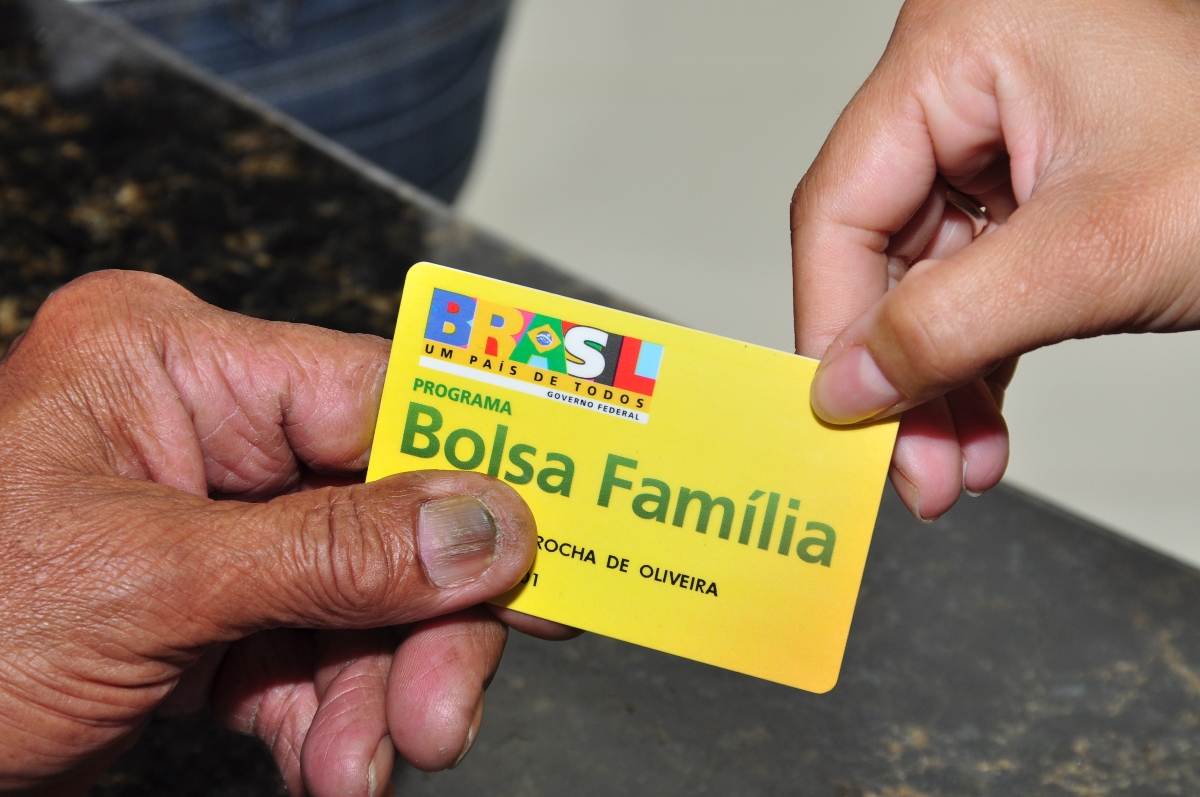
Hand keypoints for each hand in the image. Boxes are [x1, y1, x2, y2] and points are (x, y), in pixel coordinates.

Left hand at [0, 271, 569, 794]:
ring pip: (360, 593)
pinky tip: (329, 770)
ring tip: (369, 765)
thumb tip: (488, 525)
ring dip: (378, 688)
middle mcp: (204, 426)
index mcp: (177, 362)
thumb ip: (331, 552)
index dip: (477, 470)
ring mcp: (213, 521)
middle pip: (383, 507)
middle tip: (442, 711)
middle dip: (421, 618)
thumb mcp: (148, 583)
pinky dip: (331, 716)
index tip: (556, 545)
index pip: (376, 396)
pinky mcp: (211, 603)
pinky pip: (312, 649)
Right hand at [791, 0, 1199, 519]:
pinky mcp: (1025, 181)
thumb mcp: (1096, 253)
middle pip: (878, 250)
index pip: (842, 202)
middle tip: (908, 464)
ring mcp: (994, 132)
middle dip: (900, 372)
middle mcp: (963, 80)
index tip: (841, 415)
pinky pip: (970, 281)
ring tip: (954, 464)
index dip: (832, 321)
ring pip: (922, 279)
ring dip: (937, 382)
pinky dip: (974, 359)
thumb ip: (952, 324)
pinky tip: (978, 426)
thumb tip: (846, 386)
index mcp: (961, 44)